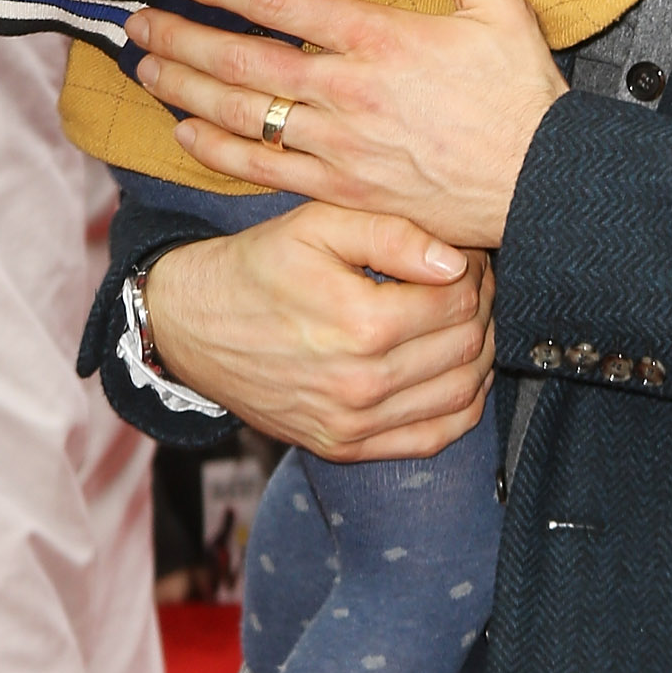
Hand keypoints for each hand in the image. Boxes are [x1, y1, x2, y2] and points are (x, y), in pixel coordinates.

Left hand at [127, 0, 567, 251]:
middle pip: (242, 59)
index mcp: (381, 38)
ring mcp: (341, 144)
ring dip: (185, 89)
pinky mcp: (344, 188)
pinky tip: (187, 133)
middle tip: (138, 21)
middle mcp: (348, 91)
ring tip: (147, 69)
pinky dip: (219, 150)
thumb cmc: (523, 96)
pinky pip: (264, 169)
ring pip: (241, 113)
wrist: (542, 183)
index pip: (280, 2)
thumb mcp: (499, 8)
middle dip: (181, 37)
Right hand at [144, 203, 493, 459]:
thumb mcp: (315, 226)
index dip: (476, 273)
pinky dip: (463, 407)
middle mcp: (361, 382)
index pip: (458, 299)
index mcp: (360, 322)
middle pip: (466, 346)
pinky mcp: (344, 447)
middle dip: (483, 308)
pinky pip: (434, 438)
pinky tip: (457, 372)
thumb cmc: (255, 267)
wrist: (188, 326)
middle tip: (474, 286)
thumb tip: (456, 262)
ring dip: (481, 355)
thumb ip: (392, 235)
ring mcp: (353, 422)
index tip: (467, 258)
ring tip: (468, 323)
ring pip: (462, 394)